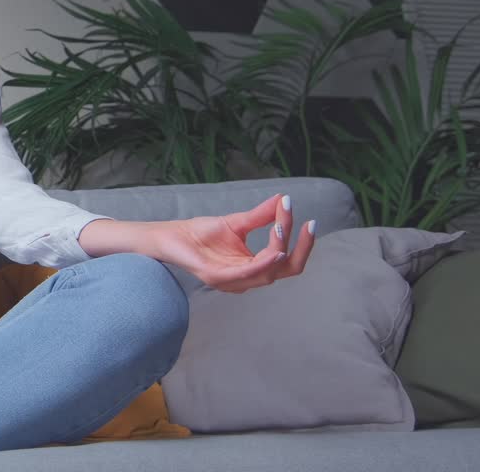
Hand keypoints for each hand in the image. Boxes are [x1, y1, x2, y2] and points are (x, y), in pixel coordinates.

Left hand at [153, 194, 315, 292]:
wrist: (171, 235)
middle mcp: (247, 279)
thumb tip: (284, 199)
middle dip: (301, 248)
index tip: (308, 219)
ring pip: (269, 272)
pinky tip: (276, 251)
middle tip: (308, 226)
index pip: (287, 260)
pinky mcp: (217, 278)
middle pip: (287, 270)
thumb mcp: (238, 222)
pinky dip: (264, 263)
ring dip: (280, 248)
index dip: (301, 243)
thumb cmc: (201, 233)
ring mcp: (232, 281)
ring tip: (283, 226)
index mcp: (254, 268)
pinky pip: (247, 275)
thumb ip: (261, 215)